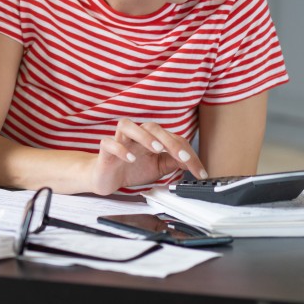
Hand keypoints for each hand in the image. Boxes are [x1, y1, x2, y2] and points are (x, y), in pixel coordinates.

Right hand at [88, 118, 206, 194]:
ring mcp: (119, 140)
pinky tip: (131, 159)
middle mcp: (135, 135)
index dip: (188, 154)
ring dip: (143, 135)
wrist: (106, 178)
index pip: (172, 138)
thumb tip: (191, 162)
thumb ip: (173, 162)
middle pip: (152, 127)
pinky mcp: (104, 150)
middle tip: (182, 158)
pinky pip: (108, 143)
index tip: (199, 172)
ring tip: (156, 149)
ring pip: (127, 125)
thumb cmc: (131, 169)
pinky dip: (120, 149)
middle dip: (170, 142)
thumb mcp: (158, 168)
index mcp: (150, 138)